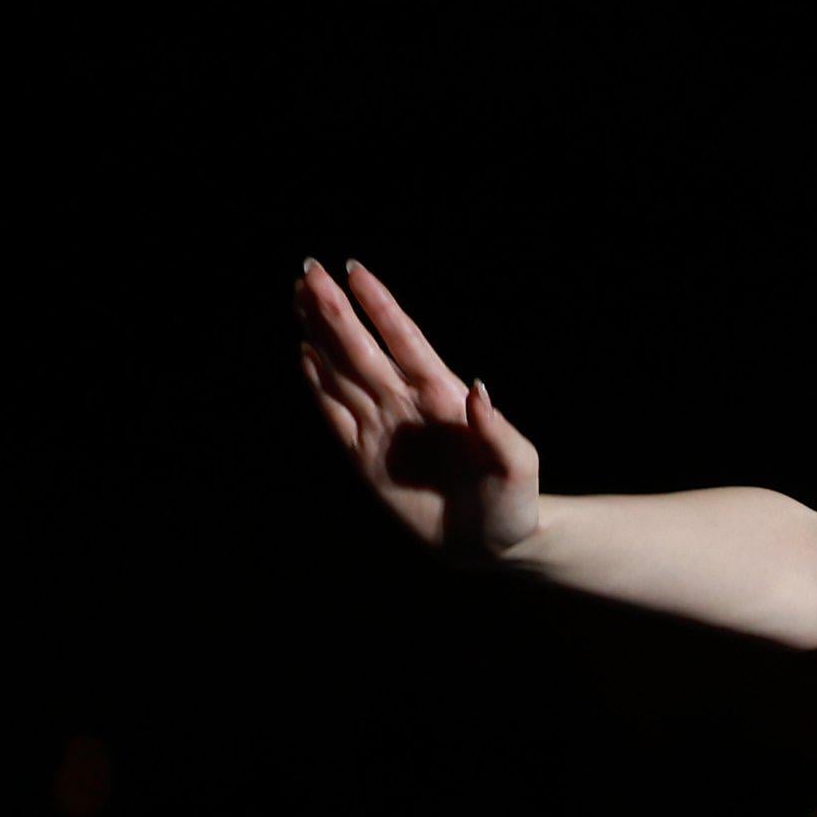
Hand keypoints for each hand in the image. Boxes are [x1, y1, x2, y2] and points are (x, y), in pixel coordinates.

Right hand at [294, 258, 542, 566]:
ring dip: (321, 337)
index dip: (380, 306)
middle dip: (336, 311)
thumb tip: (478, 390)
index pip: (406, 341)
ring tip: (299, 299)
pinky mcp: (365, 459)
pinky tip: (304, 356)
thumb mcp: (516, 467)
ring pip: (344, 372)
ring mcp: (385, 428)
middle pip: (365, 348)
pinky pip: (336, 415)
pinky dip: (318, 387)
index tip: (354, 271)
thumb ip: (497, 430)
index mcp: (444, 397)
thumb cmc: (514, 501)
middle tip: (308, 271)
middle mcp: (409, 404)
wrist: (494, 545)